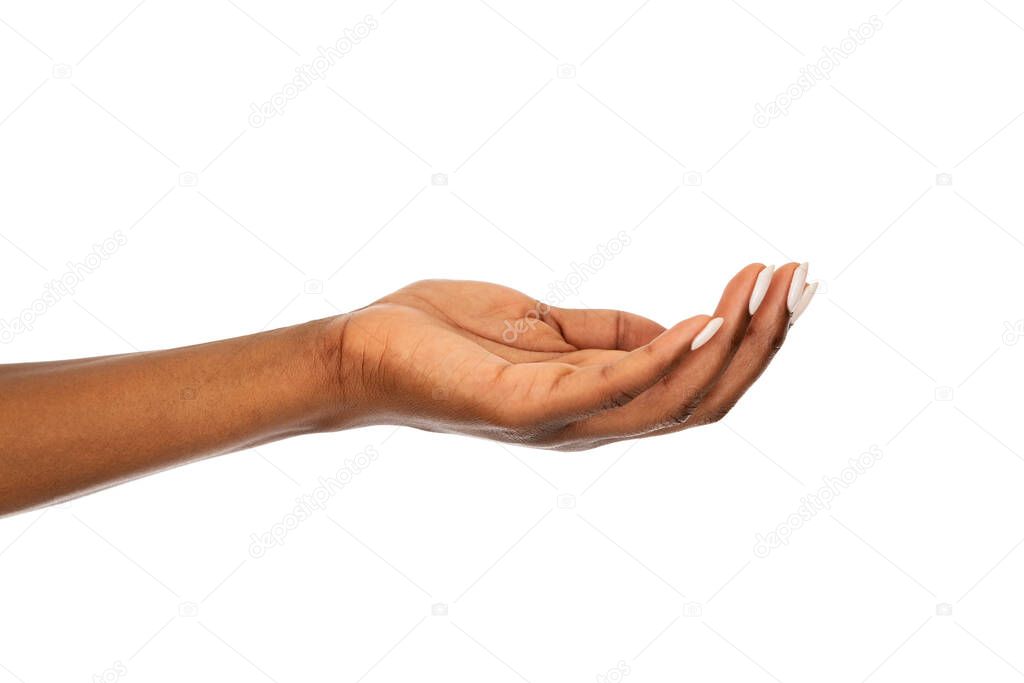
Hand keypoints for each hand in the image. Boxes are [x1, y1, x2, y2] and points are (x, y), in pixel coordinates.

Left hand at [326, 263, 815, 449]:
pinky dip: (662, 356)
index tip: (787, 279)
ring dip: (729, 343)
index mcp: (602, 403)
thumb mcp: (547, 328)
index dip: (753, 341)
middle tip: (801, 279)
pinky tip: (702, 315)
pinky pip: (608, 387)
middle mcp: (593, 423)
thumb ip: (611, 334)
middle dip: (763, 343)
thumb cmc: (450, 337)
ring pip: (672, 400)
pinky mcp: (522, 407)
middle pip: (704, 398)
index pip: (700, 385)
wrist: (364, 351)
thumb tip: (679, 329)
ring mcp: (561, 422)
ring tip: (762, 286)